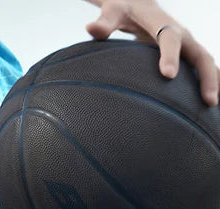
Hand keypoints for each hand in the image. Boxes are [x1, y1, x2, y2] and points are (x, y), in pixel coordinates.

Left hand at [86, 0, 218, 105]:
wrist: (137, 3)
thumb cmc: (122, 10)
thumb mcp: (113, 13)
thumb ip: (104, 23)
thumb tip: (90, 28)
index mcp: (161, 24)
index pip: (169, 39)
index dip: (170, 56)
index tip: (167, 75)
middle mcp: (180, 33)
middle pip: (200, 55)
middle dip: (207, 76)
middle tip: (208, 100)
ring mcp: (186, 43)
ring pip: (205, 63)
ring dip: (213, 83)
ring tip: (212, 108)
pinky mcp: (185, 53)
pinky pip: (199, 67)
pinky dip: (207, 82)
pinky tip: (205, 105)